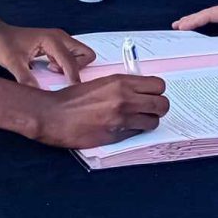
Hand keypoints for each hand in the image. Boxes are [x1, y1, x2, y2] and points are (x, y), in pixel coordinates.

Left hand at [0, 24, 95, 85]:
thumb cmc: (4, 45)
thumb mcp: (13, 63)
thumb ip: (25, 78)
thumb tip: (36, 94)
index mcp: (52, 39)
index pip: (71, 62)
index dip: (73, 78)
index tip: (72, 92)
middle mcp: (60, 37)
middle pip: (85, 53)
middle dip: (78, 68)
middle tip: (60, 75)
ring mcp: (59, 39)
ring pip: (80, 54)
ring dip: (72, 66)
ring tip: (52, 70)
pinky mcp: (55, 44)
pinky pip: (70, 55)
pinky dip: (66, 64)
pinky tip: (49, 67)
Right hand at [30, 75, 169, 147]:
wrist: (54, 115)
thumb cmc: (73, 98)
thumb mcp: (101, 83)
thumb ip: (122, 86)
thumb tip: (140, 91)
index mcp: (120, 82)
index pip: (158, 85)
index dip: (156, 91)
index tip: (150, 94)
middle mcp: (125, 99)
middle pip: (162, 104)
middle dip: (158, 107)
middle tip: (149, 109)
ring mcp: (122, 119)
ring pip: (154, 121)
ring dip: (148, 121)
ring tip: (136, 120)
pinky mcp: (116, 135)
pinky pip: (138, 133)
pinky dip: (135, 131)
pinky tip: (123, 127)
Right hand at [171, 0, 217, 41]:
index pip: (212, 14)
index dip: (196, 20)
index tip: (182, 26)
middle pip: (210, 14)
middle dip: (192, 19)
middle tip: (175, 27)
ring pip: (215, 17)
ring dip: (200, 22)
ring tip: (185, 28)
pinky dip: (211, 24)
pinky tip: (207, 30)